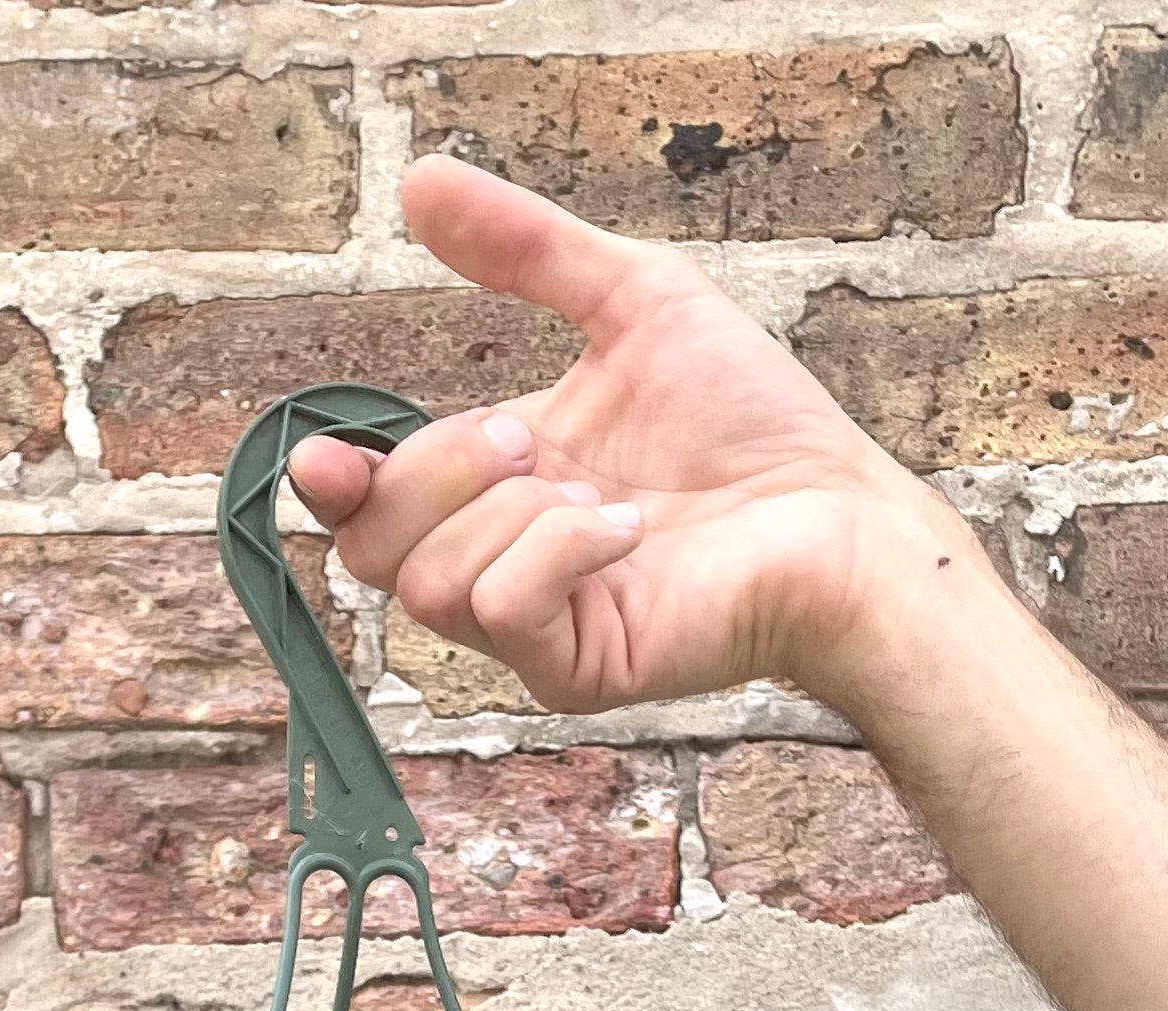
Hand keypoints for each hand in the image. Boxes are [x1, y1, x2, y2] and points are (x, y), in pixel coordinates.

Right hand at [290, 157, 957, 718]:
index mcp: (497, 492)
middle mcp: (503, 567)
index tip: (327, 453)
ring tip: (598, 492)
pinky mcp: (574, 672)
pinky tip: (626, 532)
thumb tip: (420, 181)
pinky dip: (559, 553)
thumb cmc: (753, 424)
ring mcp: (535, 632)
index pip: (372, 509)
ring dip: (509, 513)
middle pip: (375, 550)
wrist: (840, 511)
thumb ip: (525, 249)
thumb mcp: (631, 300)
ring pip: (431, 585)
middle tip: (531, 436)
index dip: (333, 484)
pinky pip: (505, 610)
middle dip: (438, 473)